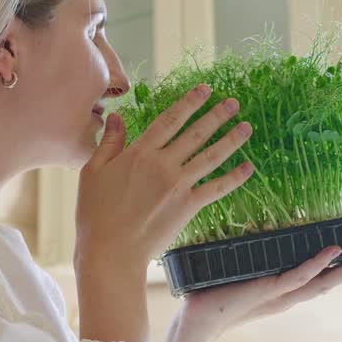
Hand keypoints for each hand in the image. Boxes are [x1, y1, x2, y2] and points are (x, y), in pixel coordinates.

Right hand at [73, 84, 252, 341]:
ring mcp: (178, 186)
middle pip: (196, 133)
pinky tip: (248, 167)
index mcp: (139, 153)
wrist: (111, 250)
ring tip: (247, 127)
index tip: (205, 90)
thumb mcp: (93, 172)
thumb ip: (109, 142)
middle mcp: (163, 165)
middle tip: (234, 103)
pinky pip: (216, 188)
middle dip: (216, 115)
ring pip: (211, 156)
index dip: (189, 103)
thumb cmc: (96, 213)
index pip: (170, 120)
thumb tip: (116, 117)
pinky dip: (234, 178)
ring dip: (231, 140)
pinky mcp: (188, 207)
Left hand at [179, 246, 341, 341]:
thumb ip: (249, 259)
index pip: (320, 279)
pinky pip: (297, 276)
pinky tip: (333, 252)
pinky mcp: (268, 290)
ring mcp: (280, 294)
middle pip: (331, 282)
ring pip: (322, 281)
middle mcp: (287, 296)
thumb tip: (250, 231)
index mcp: (283, 292)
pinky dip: (316, 264)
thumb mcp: (238, 273)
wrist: (196, 321)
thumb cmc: (211, 296)